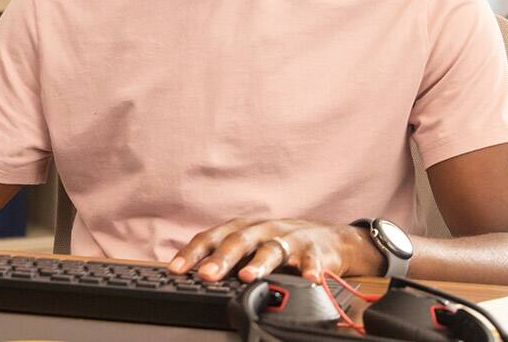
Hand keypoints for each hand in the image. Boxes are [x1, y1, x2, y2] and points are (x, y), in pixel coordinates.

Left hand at [167, 217, 382, 282]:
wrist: (332, 239)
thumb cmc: (282, 242)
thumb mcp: (251, 245)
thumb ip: (225, 258)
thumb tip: (190, 274)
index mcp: (244, 228)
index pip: (213, 237)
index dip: (193, 252)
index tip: (175, 268)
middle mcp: (265, 230)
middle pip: (240, 241)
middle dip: (222, 258)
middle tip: (207, 274)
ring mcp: (290, 239)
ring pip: (273, 249)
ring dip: (260, 263)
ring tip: (249, 276)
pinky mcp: (317, 251)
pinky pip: (313, 260)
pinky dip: (311, 269)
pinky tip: (309, 278)